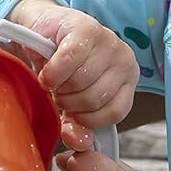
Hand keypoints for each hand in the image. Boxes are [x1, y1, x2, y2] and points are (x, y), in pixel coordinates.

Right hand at [10, 0, 138, 150]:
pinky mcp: (86, 28)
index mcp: (128, 79)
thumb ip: (76, 125)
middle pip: (95, 99)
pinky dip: (51, 72)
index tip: (72, 112)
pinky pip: (68, 62)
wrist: (42, 29)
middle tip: (58, 92)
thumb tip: (78, 141)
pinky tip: (46, 72)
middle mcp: (125, 59)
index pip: (116, 112)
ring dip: (58, 87)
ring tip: (53, 81)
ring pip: (81, 82)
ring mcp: (108, 41)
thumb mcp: (72, 100)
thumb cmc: (61, 67)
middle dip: (68, 102)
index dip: (88, 119)